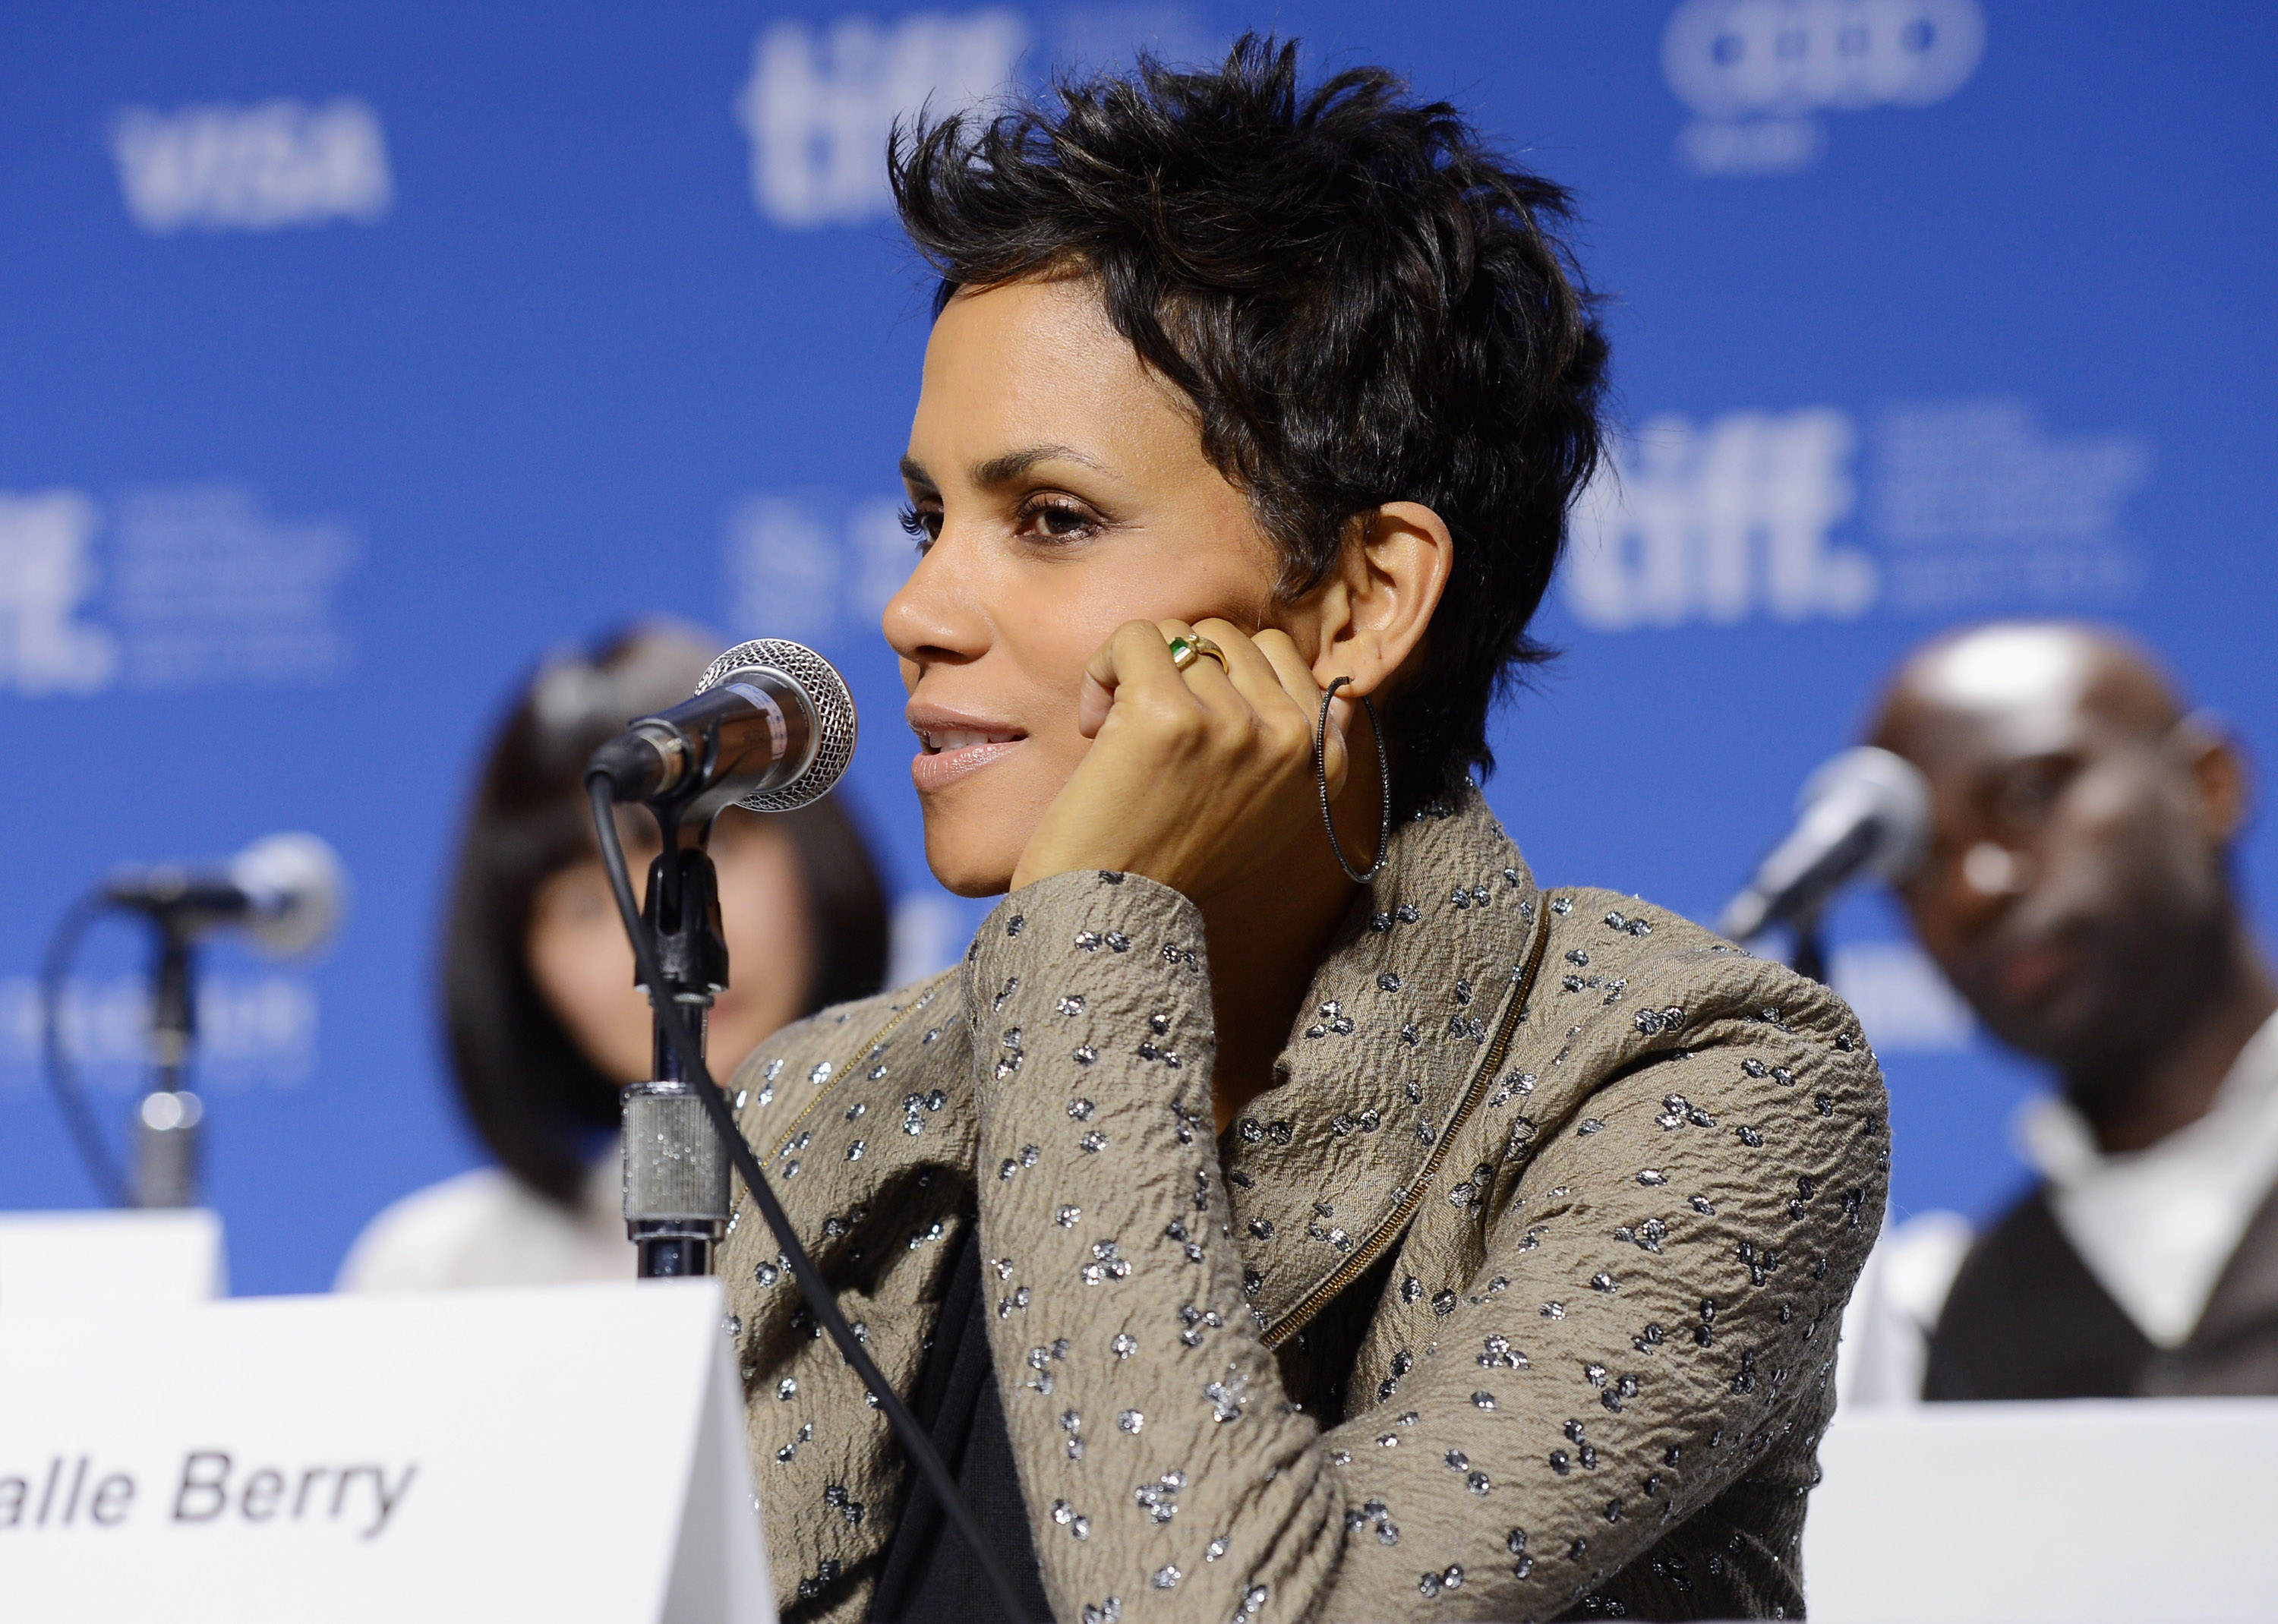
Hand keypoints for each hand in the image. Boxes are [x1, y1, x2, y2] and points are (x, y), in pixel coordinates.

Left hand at [1009, 617, 1355, 904]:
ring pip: (1181, 635)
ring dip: (1139, 674)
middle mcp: (1289, 739)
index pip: (1282, 654)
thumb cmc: (1177, 860)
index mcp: (1324, 762)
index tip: (1196, 725)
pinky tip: (1094, 721)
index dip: (1223, 674)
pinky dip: (1105, 666)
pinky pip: (1137, 637)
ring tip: (1122, 735)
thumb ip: (1306, 754)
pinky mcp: (1168, 714)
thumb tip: (1338, 699)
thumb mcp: (1271, 815)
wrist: (1112, 912)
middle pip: (1228, 637)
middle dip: (1182, 669)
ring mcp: (1233, 724)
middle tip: (1151, 730)